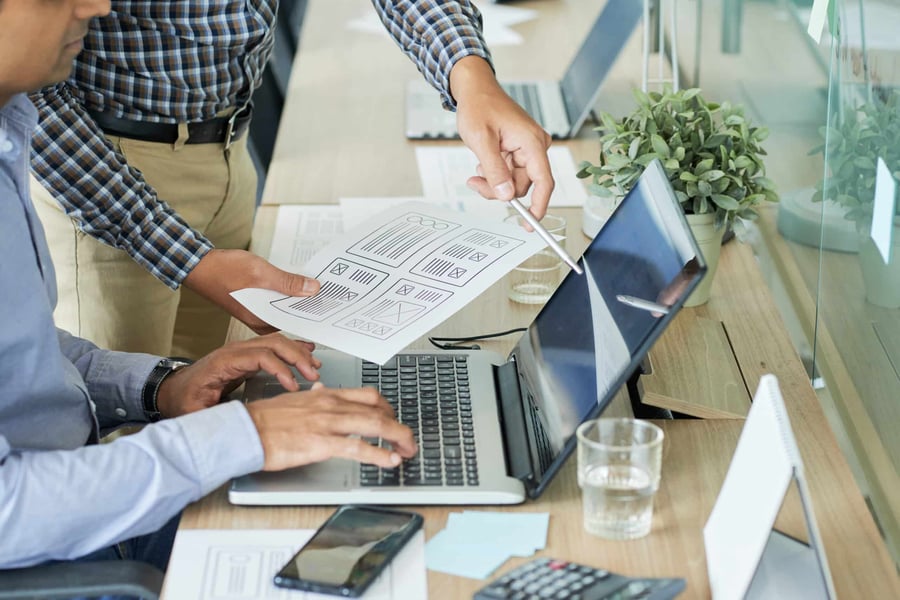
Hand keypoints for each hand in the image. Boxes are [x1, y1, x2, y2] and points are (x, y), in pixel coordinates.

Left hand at [156, 333, 320, 416]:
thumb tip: (236, 422)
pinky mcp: (246, 356)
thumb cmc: (183, 400)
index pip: (260, 356)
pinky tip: (306, 350)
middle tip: (313, 373)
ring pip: (275, 342)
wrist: (172, 390)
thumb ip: (214, 416)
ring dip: (297, 351)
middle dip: (296, 357)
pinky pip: (273, 346)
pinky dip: (291, 348)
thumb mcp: (194, 412)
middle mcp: (234, 351)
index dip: (280, 369)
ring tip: (315, 365)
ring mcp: (241, 351)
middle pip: (272, 343)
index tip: (294, 385)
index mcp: (223, 363)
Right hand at [183, 249, 320, 333]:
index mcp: (262, 320)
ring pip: (287, 308)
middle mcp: (261, 321)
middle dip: (311, 307)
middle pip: (293, 316)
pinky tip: (300, 286)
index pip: (296, 322)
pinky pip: (278, 301)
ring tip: (320, 291)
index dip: (314, 315)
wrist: (198, 265)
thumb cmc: (223, 271)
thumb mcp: (261, 273)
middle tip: (332, 298)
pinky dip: (289, 293)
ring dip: (301, 299)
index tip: (332, 309)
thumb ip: (288, 282)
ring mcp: (258, 313)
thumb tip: (312, 288)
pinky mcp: (256, 303)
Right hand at [246, 383, 417, 470]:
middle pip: (378, 410)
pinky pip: (359, 447)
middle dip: (399, 426)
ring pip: (375, 425)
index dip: (388, 409)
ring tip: (407, 451)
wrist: (244, 430)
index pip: (368, 396)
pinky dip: (379, 455)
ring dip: (398, 438)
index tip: (394, 420)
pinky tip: (390, 461)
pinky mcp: (321, 443)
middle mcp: (331, 405)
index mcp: (325, 395)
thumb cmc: (264, 420)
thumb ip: (312, 398)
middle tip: (408, 440)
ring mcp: (328, 423)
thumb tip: (322, 392)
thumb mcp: (293, 401)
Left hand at [449, 56, 553, 218]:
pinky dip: (495, 172)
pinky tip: (484, 159)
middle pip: (523, 185)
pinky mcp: (519, 150)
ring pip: (513, 181)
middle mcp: (535, 146)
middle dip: (499, 189)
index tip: (529, 223)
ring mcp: (527, 148)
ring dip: (494, 180)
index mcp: (532, 142)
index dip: (538, 206)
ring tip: (478, 166)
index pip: (544, 182)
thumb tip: (506, 196)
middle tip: (475, 182)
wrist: (475, 89)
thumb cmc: (479, 106)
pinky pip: (509, 172)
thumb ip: (495, 170)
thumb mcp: (481, 140)